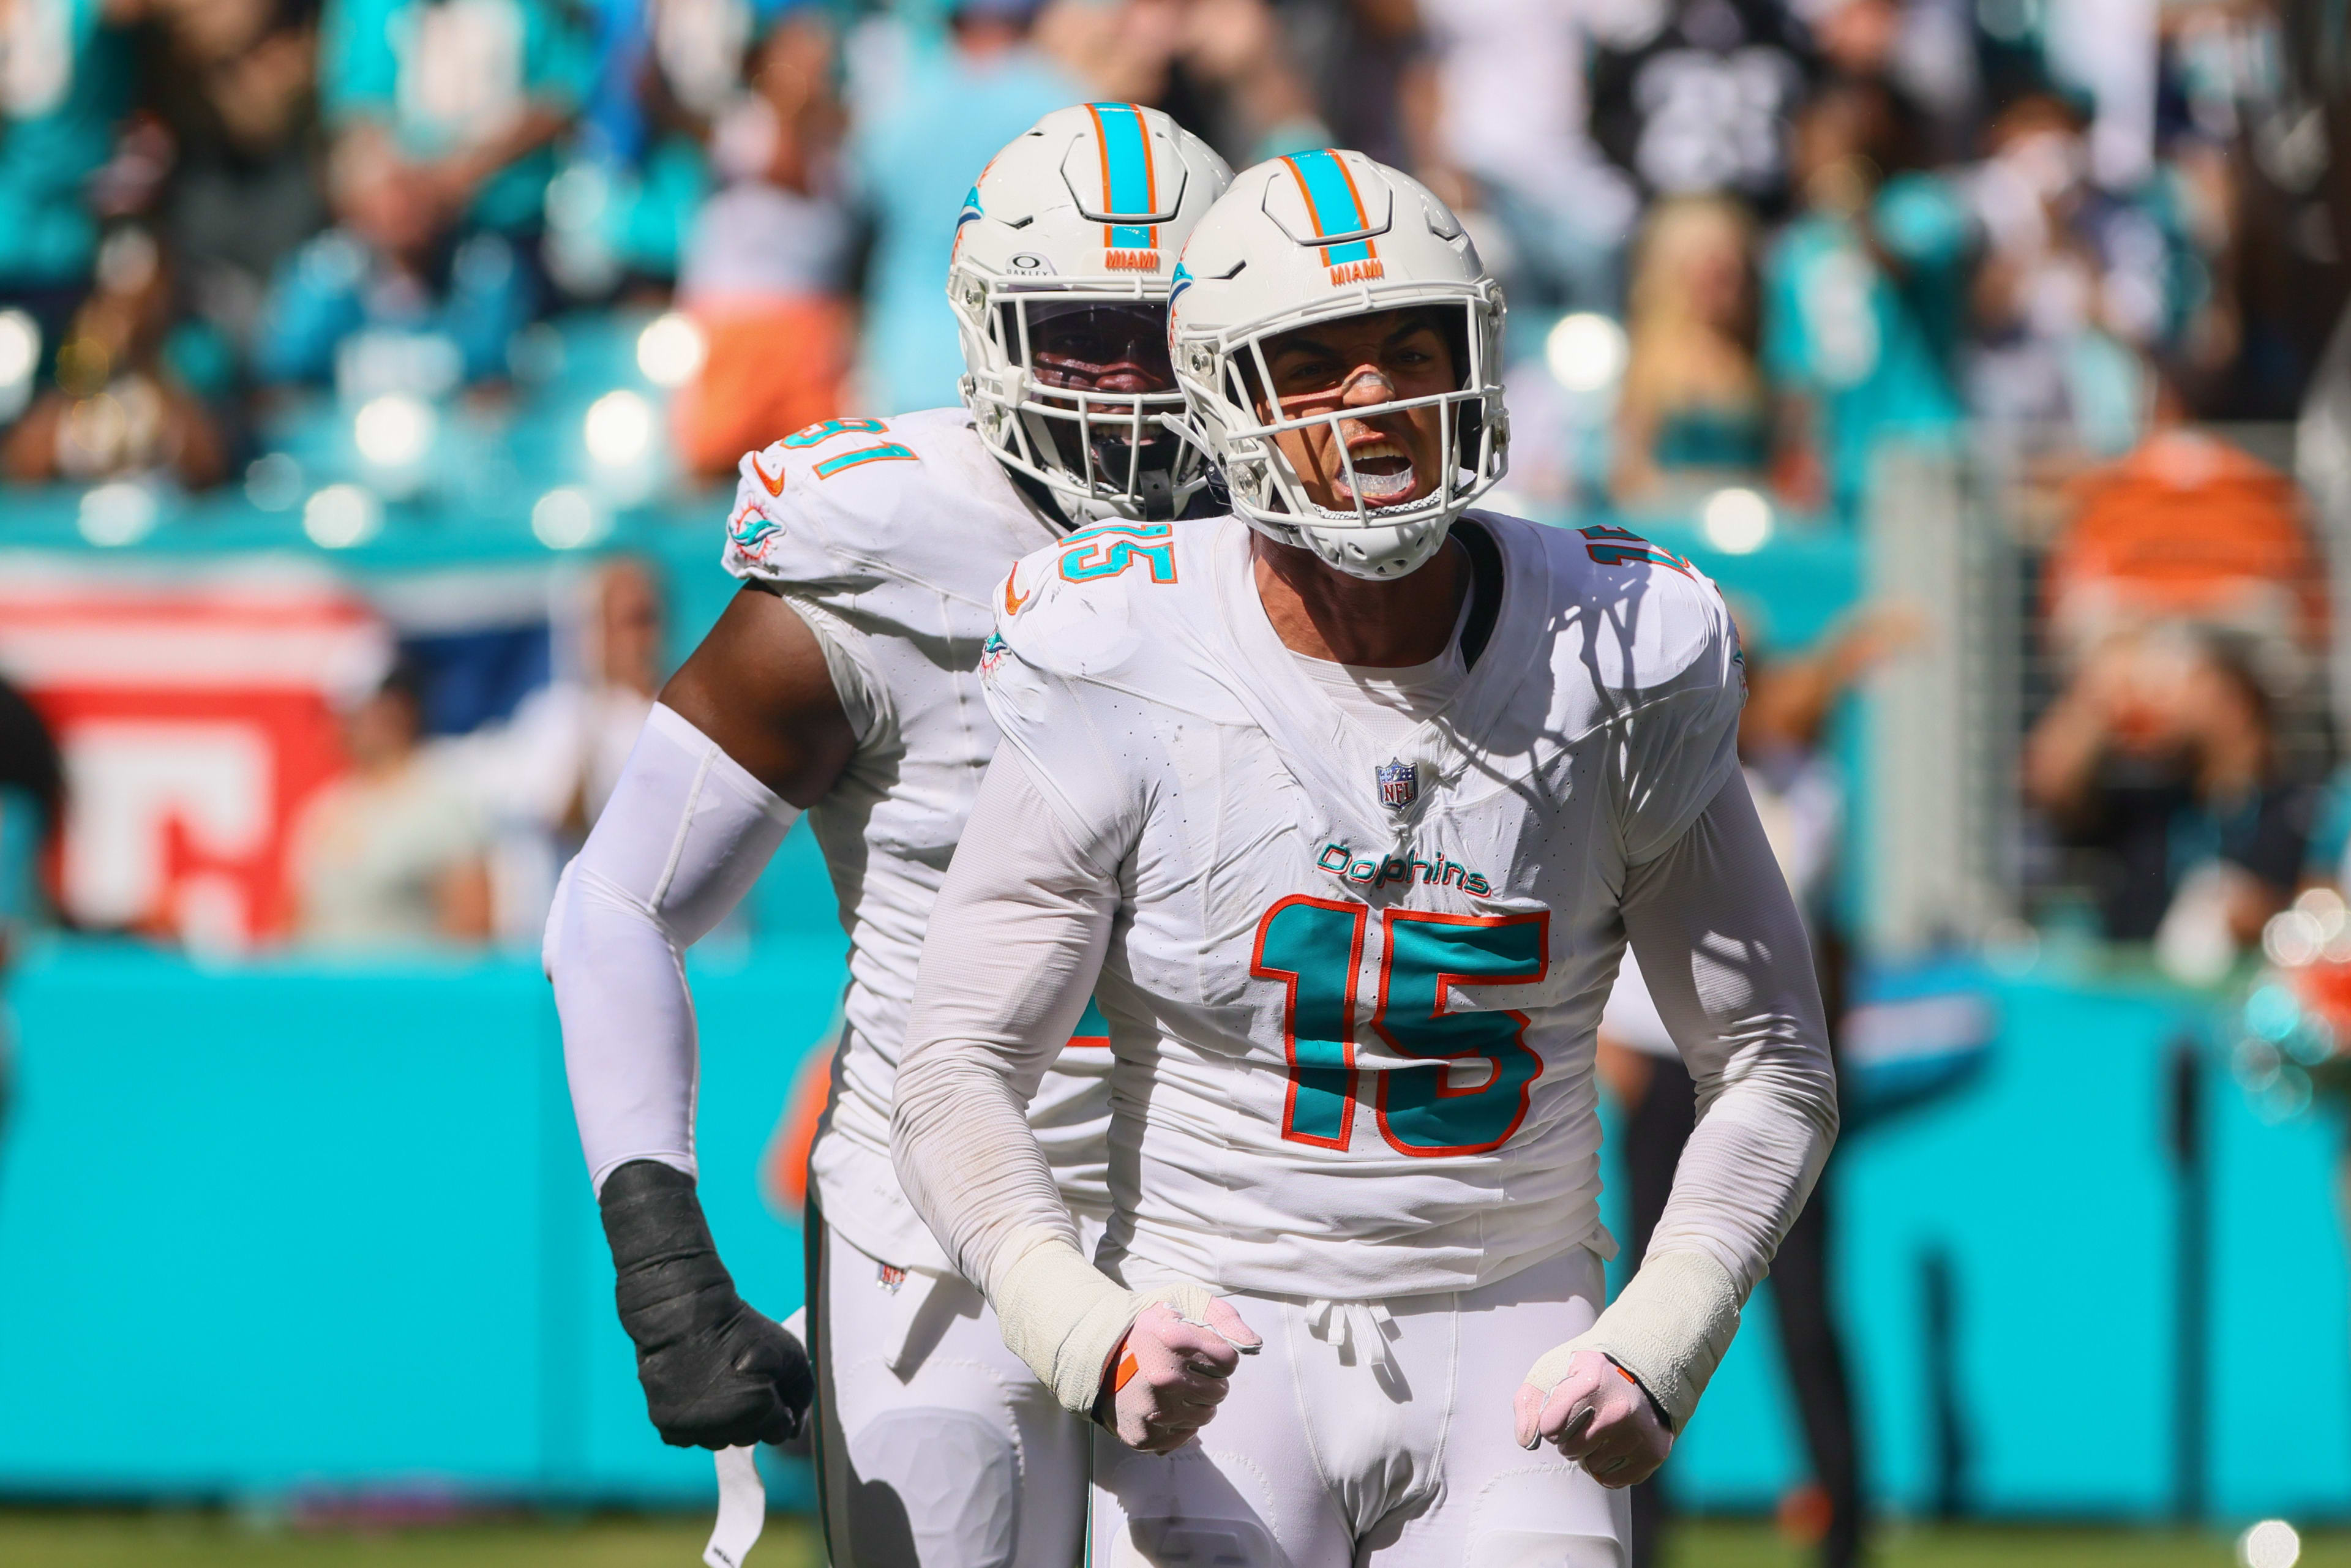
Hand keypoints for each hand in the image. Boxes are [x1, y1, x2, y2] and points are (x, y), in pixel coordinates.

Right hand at [600, 1160, 812, 1448]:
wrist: (672, 1296)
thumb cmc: (736, 1317)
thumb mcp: (785, 1348)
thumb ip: (798, 1389)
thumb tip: (796, 1422)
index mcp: (749, 1409)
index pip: (781, 1429)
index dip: (782, 1401)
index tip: (769, 1372)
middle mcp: (713, 1427)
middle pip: (750, 1435)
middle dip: (756, 1405)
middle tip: (745, 1365)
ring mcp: (682, 1426)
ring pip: (719, 1434)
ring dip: (726, 1408)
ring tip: (720, 1367)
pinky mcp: (660, 1419)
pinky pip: (690, 1428)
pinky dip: (698, 1408)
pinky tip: (699, 1376)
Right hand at [1094, 1298, 1260, 1453]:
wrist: (1096, 1354)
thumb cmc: (1147, 1326)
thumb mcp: (1182, 1302)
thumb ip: (1223, 1317)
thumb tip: (1254, 1344)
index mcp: (1174, 1340)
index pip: (1229, 1360)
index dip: (1218, 1354)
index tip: (1199, 1351)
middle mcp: (1163, 1377)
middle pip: (1220, 1391)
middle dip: (1209, 1379)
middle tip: (1183, 1368)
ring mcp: (1152, 1410)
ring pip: (1205, 1416)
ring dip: (1196, 1402)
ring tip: (1173, 1386)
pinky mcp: (1143, 1435)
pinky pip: (1185, 1435)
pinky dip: (1178, 1422)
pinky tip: (1161, 1404)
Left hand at [1513, 1348, 1672, 1488]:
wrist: (1642, 1376)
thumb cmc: (1588, 1376)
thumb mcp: (1553, 1372)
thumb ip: (1528, 1402)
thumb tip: (1526, 1440)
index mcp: (1591, 1379)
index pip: (1550, 1425)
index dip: (1549, 1424)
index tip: (1557, 1416)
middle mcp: (1618, 1407)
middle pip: (1570, 1448)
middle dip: (1567, 1441)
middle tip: (1579, 1425)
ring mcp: (1639, 1431)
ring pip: (1591, 1466)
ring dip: (1588, 1455)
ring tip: (1599, 1433)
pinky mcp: (1654, 1453)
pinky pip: (1613, 1480)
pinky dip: (1606, 1470)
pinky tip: (1613, 1448)